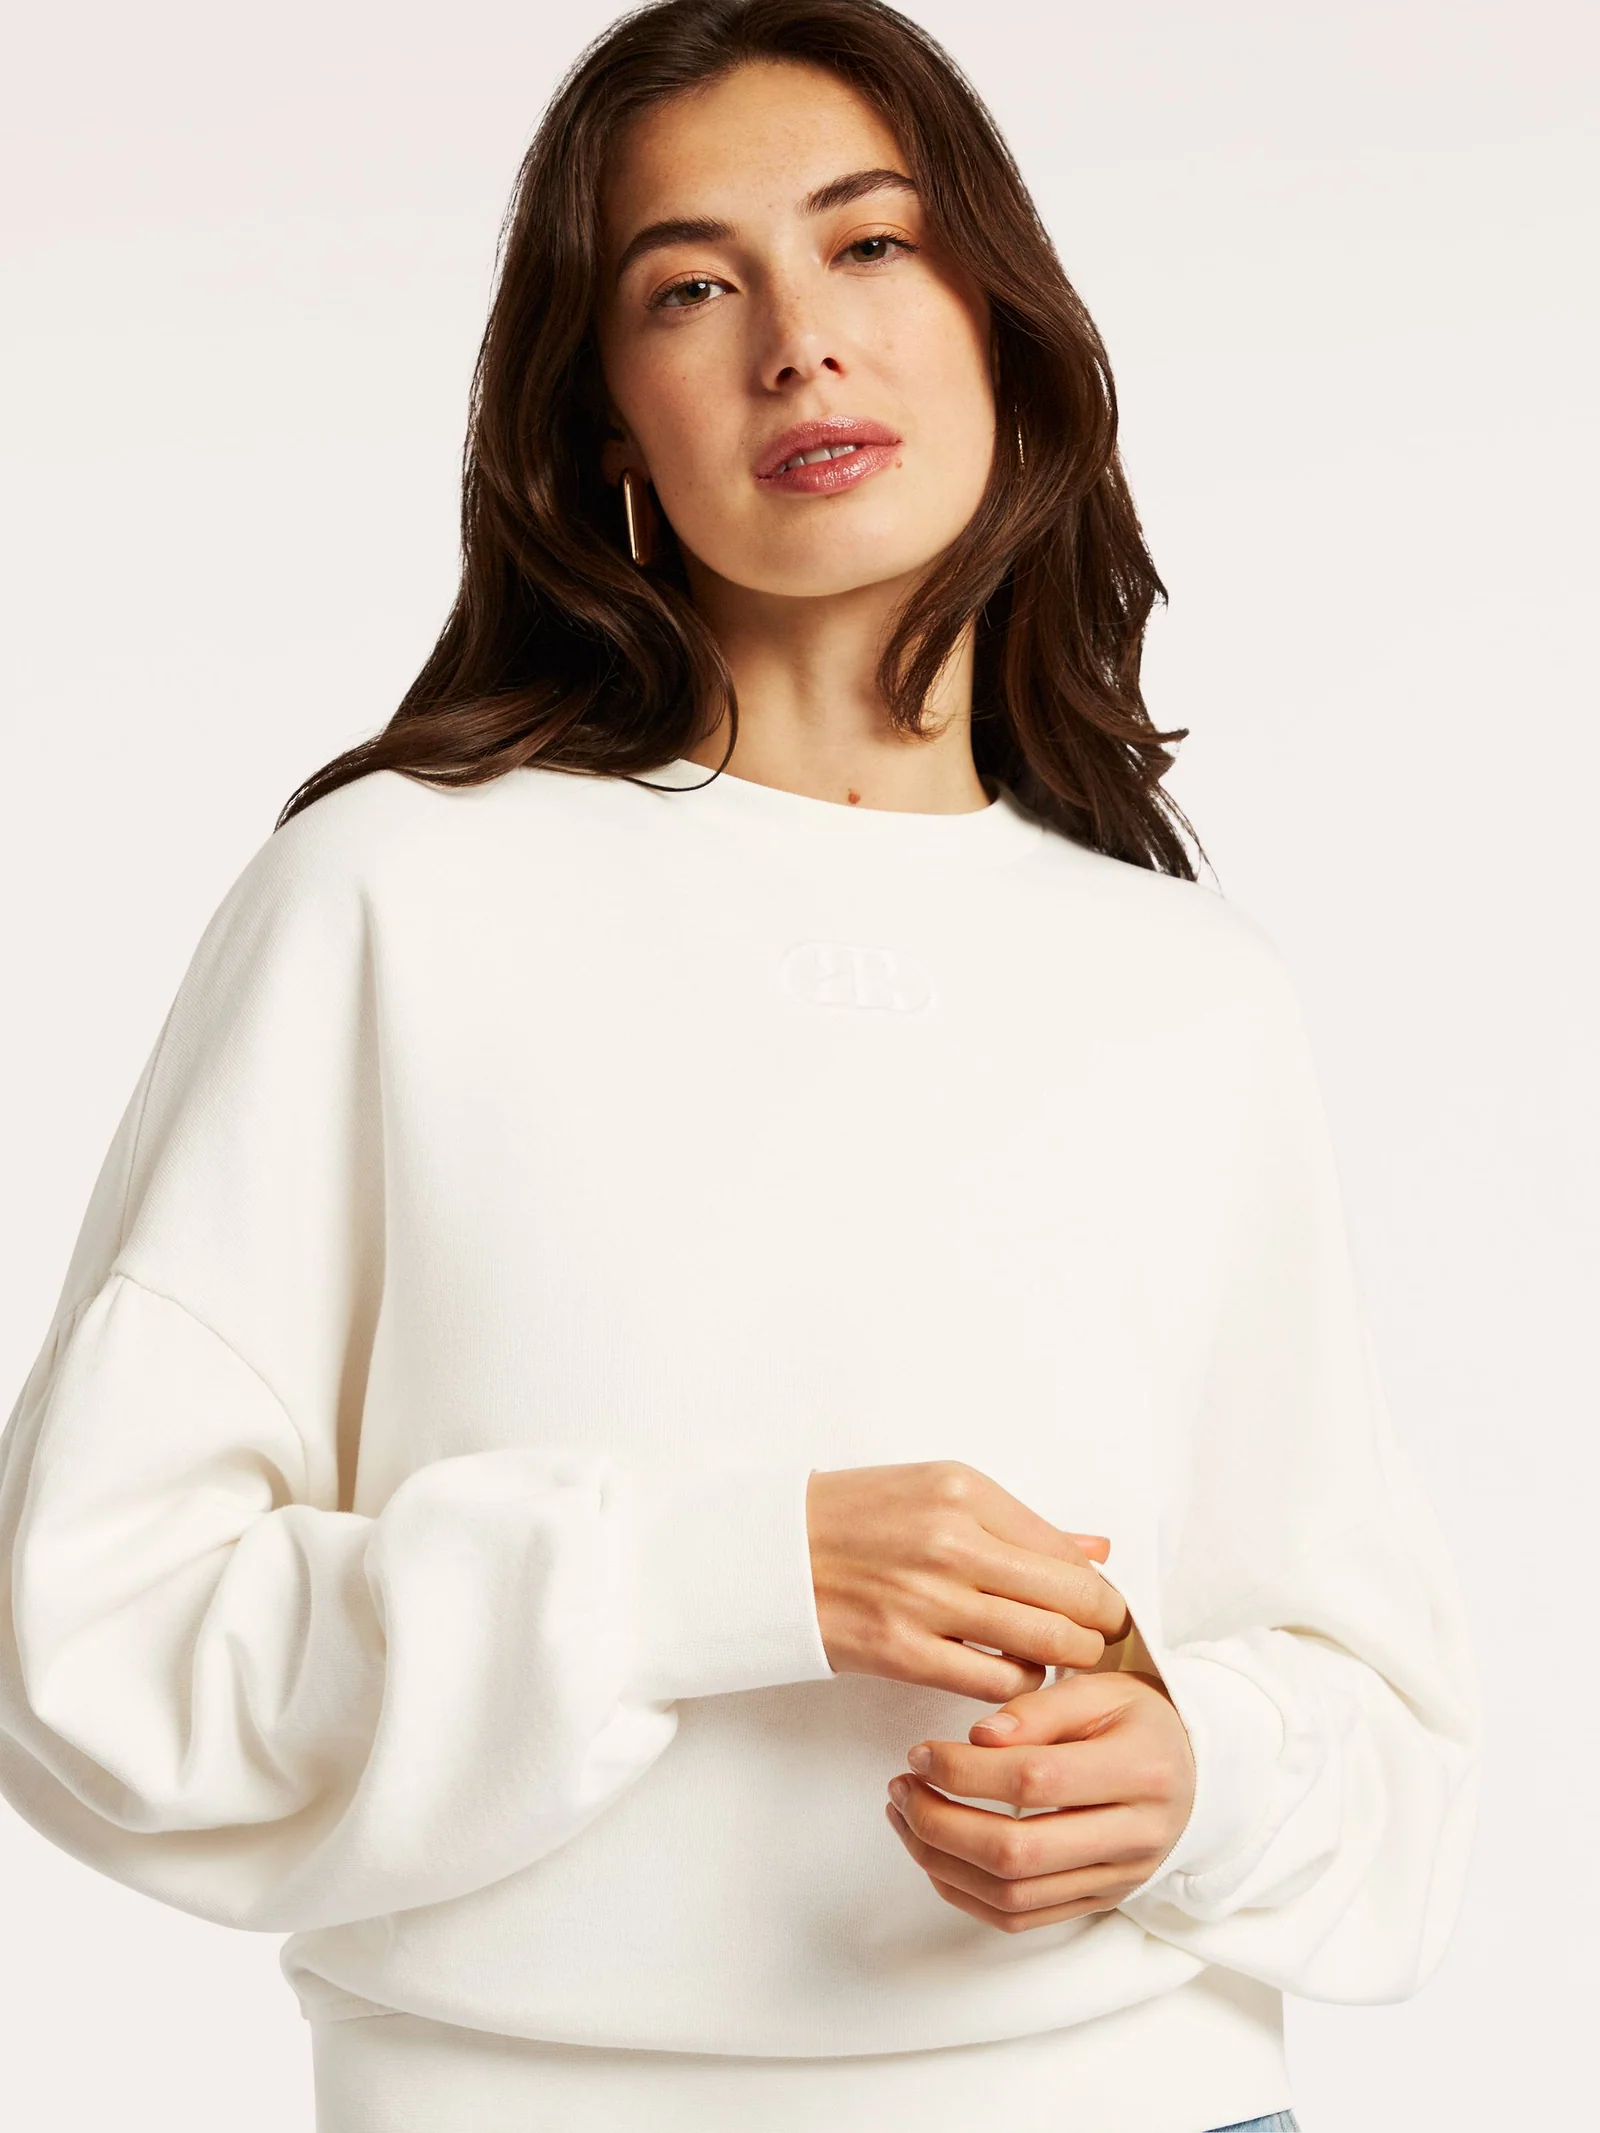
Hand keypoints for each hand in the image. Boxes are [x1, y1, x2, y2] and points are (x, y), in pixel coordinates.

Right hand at [807, 1461, 1131, 1701]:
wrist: (768, 1552)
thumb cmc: (854, 1517)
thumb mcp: (936, 1491)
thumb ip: (1018, 1525)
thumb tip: (1095, 1550)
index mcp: (963, 1491)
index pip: (1064, 1550)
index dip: (1097, 1587)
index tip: (1103, 1605)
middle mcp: (952, 1541)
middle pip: (1069, 1599)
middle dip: (1098, 1628)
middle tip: (1100, 1641)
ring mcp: (928, 1599)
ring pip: (1042, 1644)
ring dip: (1064, 1660)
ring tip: (1057, 1659)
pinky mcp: (903, 1651)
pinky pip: (995, 1682)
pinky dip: (1017, 1685)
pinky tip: (1008, 1673)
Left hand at [882, 1669, 1194, 1930]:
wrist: (1197, 1772)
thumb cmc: (1139, 1720)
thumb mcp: (1101, 1689)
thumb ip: (1038, 1709)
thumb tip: (976, 1739)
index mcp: (1140, 1772)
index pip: (1035, 1781)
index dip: (965, 1769)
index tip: (920, 1751)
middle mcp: (1133, 1837)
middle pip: (1017, 1852)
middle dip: (939, 1822)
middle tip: (899, 1787)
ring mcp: (1116, 1880)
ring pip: (1012, 1897)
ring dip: (941, 1861)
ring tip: (904, 1816)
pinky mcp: (1097, 1903)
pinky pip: (1020, 1918)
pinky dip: (964, 1893)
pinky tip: (934, 1853)